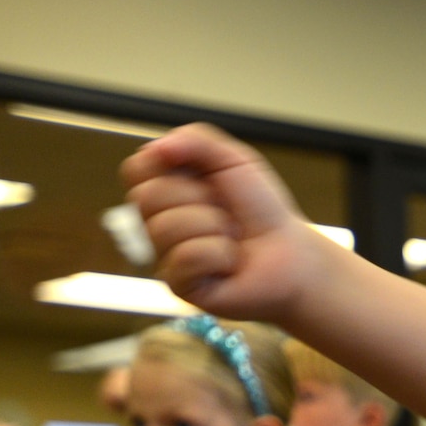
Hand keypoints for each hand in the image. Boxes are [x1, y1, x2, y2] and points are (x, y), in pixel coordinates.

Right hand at [121, 123, 332, 322]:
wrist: (290, 253)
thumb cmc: (260, 209)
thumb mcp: (234, 160)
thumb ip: (196, 140)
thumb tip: (156, 147)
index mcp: (165, 190)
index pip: (136, 169)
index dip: (167, 166)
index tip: (203, 175)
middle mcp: (158, 222)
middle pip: (147, 197)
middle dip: (199, 198)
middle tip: (225, 211)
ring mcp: (165, 256)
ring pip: (166, 228)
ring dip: (214, 227)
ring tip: (231, 237)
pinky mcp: (180, 285)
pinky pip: (186, 257)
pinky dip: (218, 255)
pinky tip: (229, 262)